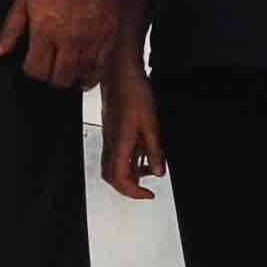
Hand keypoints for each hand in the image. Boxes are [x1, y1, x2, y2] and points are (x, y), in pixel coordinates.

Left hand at [0, 0, 125, 92]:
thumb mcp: (23, 0)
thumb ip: (10, 30)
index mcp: (44, 33)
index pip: (36, 70)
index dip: (32, 71)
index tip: (32, 65)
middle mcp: (68, 41)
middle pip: (59, 78)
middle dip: (51, 78)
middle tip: (50, 71)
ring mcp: (90, 41)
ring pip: (81, 76)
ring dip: (72, 79)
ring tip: (67, 75)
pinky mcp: (108, 37)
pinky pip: (101, 68)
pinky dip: (93, 76)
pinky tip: (86, 75)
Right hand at [101, 64, 164, 199]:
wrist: (120, 72)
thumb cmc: (134, 92)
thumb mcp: (151, 123)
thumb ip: (154, 150)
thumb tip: (158, 172)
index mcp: (119, 143)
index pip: (120, 179)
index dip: (134, 192)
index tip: (149, 194)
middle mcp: (110, 142)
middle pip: (111, 176)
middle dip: (128, 187)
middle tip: (146, 189)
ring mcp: (109, 136)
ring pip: (112, 166)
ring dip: (129, 173)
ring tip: (150, 168)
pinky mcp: (111, 130)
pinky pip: (116, 153)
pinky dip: (129, 160)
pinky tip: (143, 153)